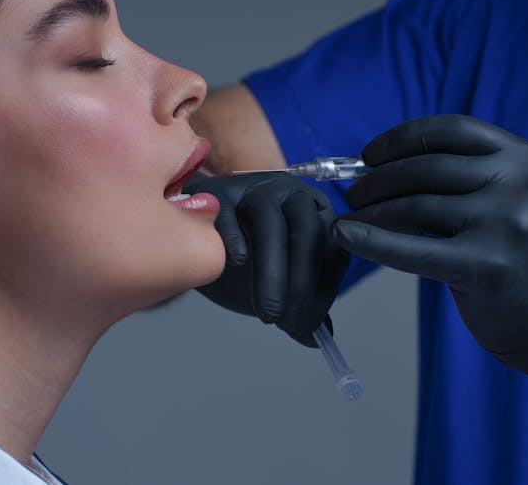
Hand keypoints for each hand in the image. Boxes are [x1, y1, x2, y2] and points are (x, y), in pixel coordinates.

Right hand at [185, 172, 348, 346]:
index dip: (323, 288)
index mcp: (313, 212)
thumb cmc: (244, 254)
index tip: (307, 324)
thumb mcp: (277, 280)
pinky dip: (234, 239)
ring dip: (272, 273)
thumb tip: (319, 339)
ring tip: (268, 314)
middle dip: (300, 283)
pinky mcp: (216, 193)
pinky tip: (236, 265)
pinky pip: (228, 214)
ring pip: (270, 225)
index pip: (331, 248)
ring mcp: (252, 189)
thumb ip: (299, 305)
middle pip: (306, 232)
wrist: (196, 231)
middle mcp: (288, 194)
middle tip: (287, 322)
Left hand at [332, 115, 527, 401]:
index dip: (402, 138)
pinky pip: (411, 249)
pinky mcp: (486, 266)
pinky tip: (345, 235)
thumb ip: (469, 177)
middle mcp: (524, 186)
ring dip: (371, 209)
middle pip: (426, 167)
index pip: (452, 131)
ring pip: (415, 206)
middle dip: (378, 178)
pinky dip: (370, 240)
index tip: (370, 154)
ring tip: (352, 215)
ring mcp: (508, 225)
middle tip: (354, 192)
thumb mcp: (518, 200)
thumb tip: (384, 166)